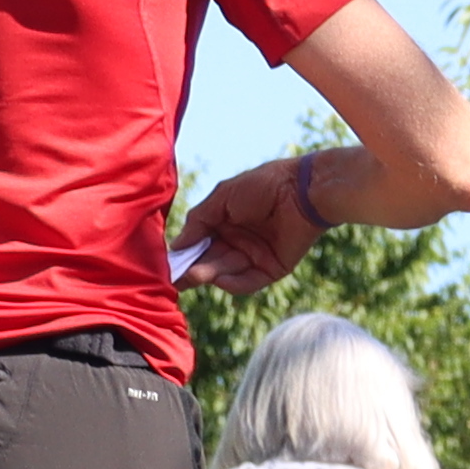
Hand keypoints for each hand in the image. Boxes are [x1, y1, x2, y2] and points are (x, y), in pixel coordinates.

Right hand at [174, 153, 326, 295]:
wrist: (303, 189)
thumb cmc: (264, 185)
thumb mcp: (223, 197)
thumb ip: (199, 220)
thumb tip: (176, 245)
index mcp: (223, 223)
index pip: (198, 244)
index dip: (183, 254)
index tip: (166, 264)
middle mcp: (237, 241)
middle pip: (209, 261)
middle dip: (192, 269)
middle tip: (175, 278)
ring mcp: (254, 256)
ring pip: (225, 271)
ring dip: (210, 274)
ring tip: (196, 274)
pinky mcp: (272, 268)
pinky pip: (249, 282)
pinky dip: (234, 283)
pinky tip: (220, 279)